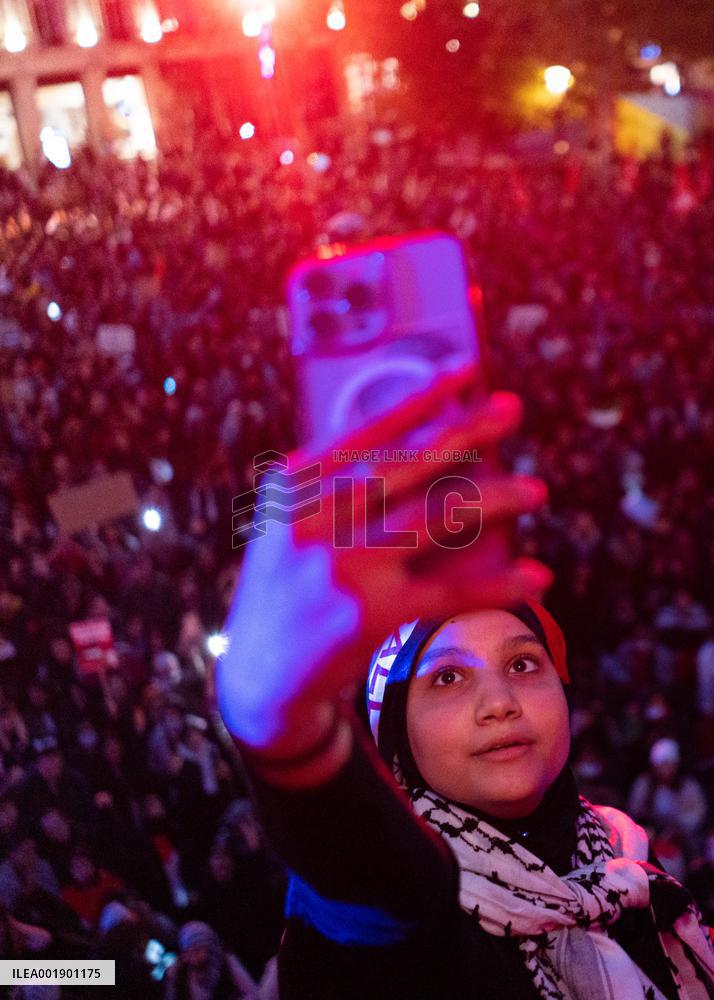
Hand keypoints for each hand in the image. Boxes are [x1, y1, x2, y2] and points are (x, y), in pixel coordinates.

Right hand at [216, 366, 551, 751]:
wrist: (258, 676)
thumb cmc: (288, 589)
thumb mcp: (289, 525)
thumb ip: (333, 483)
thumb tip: (416, 436)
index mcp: (293, 488)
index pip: (365, 431)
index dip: (420, 398)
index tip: (464, 371)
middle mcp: (315, 521)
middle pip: (407, 465)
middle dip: (468, 432)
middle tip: (512, 409)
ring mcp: (343, 569)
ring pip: (436, 520)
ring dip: (495, 501)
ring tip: (535, 490)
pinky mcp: (371, 618)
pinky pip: (450, 592)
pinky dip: (497, 584)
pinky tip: (535, 575)